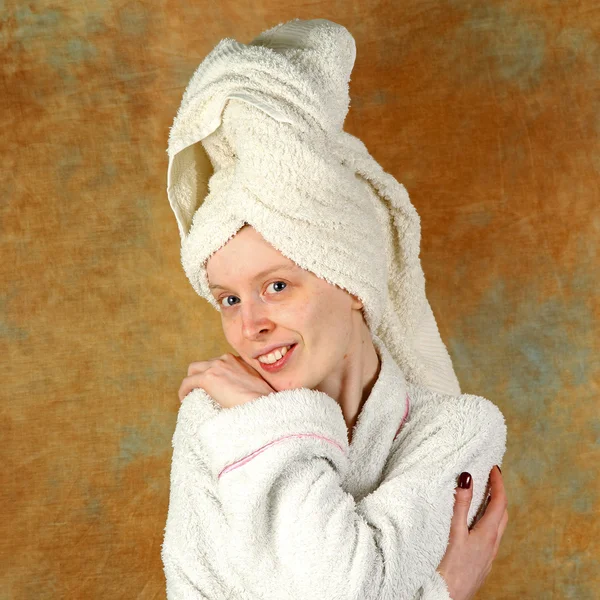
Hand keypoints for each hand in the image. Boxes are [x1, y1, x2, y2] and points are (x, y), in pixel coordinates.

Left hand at [178, 353, 275, 408]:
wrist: (262, 403)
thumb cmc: (263, 399)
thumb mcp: (256, 383)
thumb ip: (246, 381)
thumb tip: (242, 392)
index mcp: (238, 360)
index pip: (218, 363)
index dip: (213, 374)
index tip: (213, 386)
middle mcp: (226, 359)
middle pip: (204, 363)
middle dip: (199, 375)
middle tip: (199, 390)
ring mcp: (216, 366)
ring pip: (193, 370)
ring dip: (191, 381)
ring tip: (191, 394)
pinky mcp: (208, 378)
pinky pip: (187, 382)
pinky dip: (184, 390)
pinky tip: (184, 399)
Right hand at [436, 466, 507, 599]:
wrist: (446, 598)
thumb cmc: (449, 568)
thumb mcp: (454, 532)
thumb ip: (461, 505)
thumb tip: (468, 478)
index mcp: (488, 534)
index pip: (499, 502)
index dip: (499, 483)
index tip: (495, 467)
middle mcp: (492, 545)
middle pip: (502, 514)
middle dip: (499, 494)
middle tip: (490, 479)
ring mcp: (487, 557)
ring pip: (497, 528)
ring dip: (493, 509)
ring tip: (482, 497)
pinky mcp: (480, 564)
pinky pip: (490, 539)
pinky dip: (486, 524)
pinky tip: (473, 526)